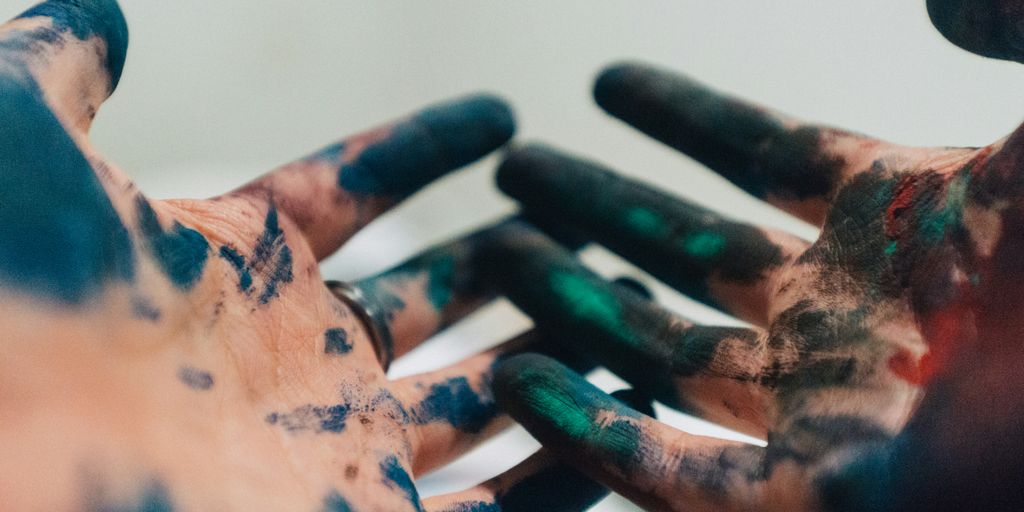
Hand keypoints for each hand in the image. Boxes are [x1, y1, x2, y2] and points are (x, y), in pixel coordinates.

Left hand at [0, 2, 623, 509]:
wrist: (12, 464)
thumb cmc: (7, 305)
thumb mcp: (21, 146)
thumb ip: (63, 69)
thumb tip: (101, 10)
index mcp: (232, 267)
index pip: (353, 193)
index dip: (424, 149)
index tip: (499, 117)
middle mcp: (294, 358)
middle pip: (430, 299)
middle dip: (506, 263)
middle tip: (578, 228)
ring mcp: (338, 447)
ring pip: (477, 399)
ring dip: (550, 356)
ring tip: (624, 308)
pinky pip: (497, 511)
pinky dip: (561, 472)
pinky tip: (619, 423)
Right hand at [485, 58, 1023, 510]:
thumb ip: (1011, 19)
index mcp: (914, 221)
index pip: (764, 155)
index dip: (682, 116)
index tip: (606, 83)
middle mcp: (856, 315)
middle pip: (692, 252)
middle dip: (602, 206)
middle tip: (521, 169)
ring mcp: (828, 407)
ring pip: (665, 351)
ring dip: (578, 304)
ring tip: (495, 251)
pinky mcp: (812, 501)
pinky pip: (671, 470)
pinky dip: (589, 431)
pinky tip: (516, 382)